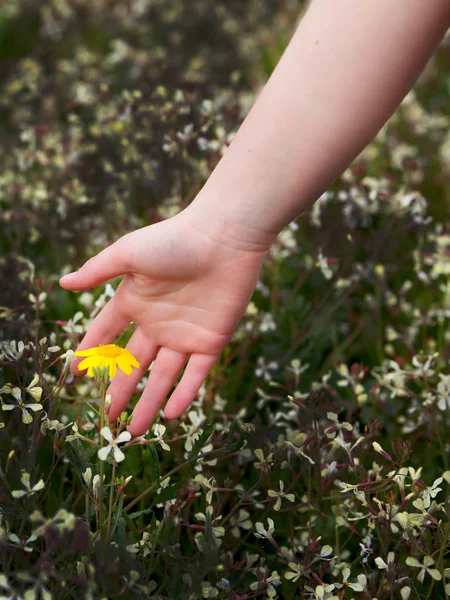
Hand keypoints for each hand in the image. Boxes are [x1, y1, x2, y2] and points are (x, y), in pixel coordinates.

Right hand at [59, 207, 271, 435]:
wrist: (225, 238)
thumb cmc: (175, 240)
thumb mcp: (128, 253)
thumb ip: (97, 270)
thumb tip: (63, 284)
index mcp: (134, 301)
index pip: (106, 334)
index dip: (90, 353)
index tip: (76, 375)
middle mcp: (157, 322)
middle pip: (133, 364)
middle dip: (119, 391)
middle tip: (106, 418)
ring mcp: (185, 334)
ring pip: (163, 377)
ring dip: (149, 403)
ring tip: (134, 430)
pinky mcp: (212, 341)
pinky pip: (196, 374)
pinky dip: (184, 395)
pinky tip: (171, 416)